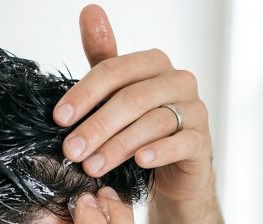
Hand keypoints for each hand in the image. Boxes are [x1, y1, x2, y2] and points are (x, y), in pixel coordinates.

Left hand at [55, 4, 213, 201]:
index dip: (84, 94)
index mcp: (153, 64)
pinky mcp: (202, 140)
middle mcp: (177, 81)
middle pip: (132, 98)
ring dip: (118, 145)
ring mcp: (193, 110)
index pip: (114, 70)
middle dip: (97, 126)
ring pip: (153, 122)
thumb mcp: (116, 92)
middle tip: (72, 149)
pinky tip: (139, 161)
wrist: (172, 169)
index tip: (59, 118)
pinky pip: (181, 142)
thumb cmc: (141, 126)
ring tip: (93, 165)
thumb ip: (102, 57)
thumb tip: (89, 10)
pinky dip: (159, 151)